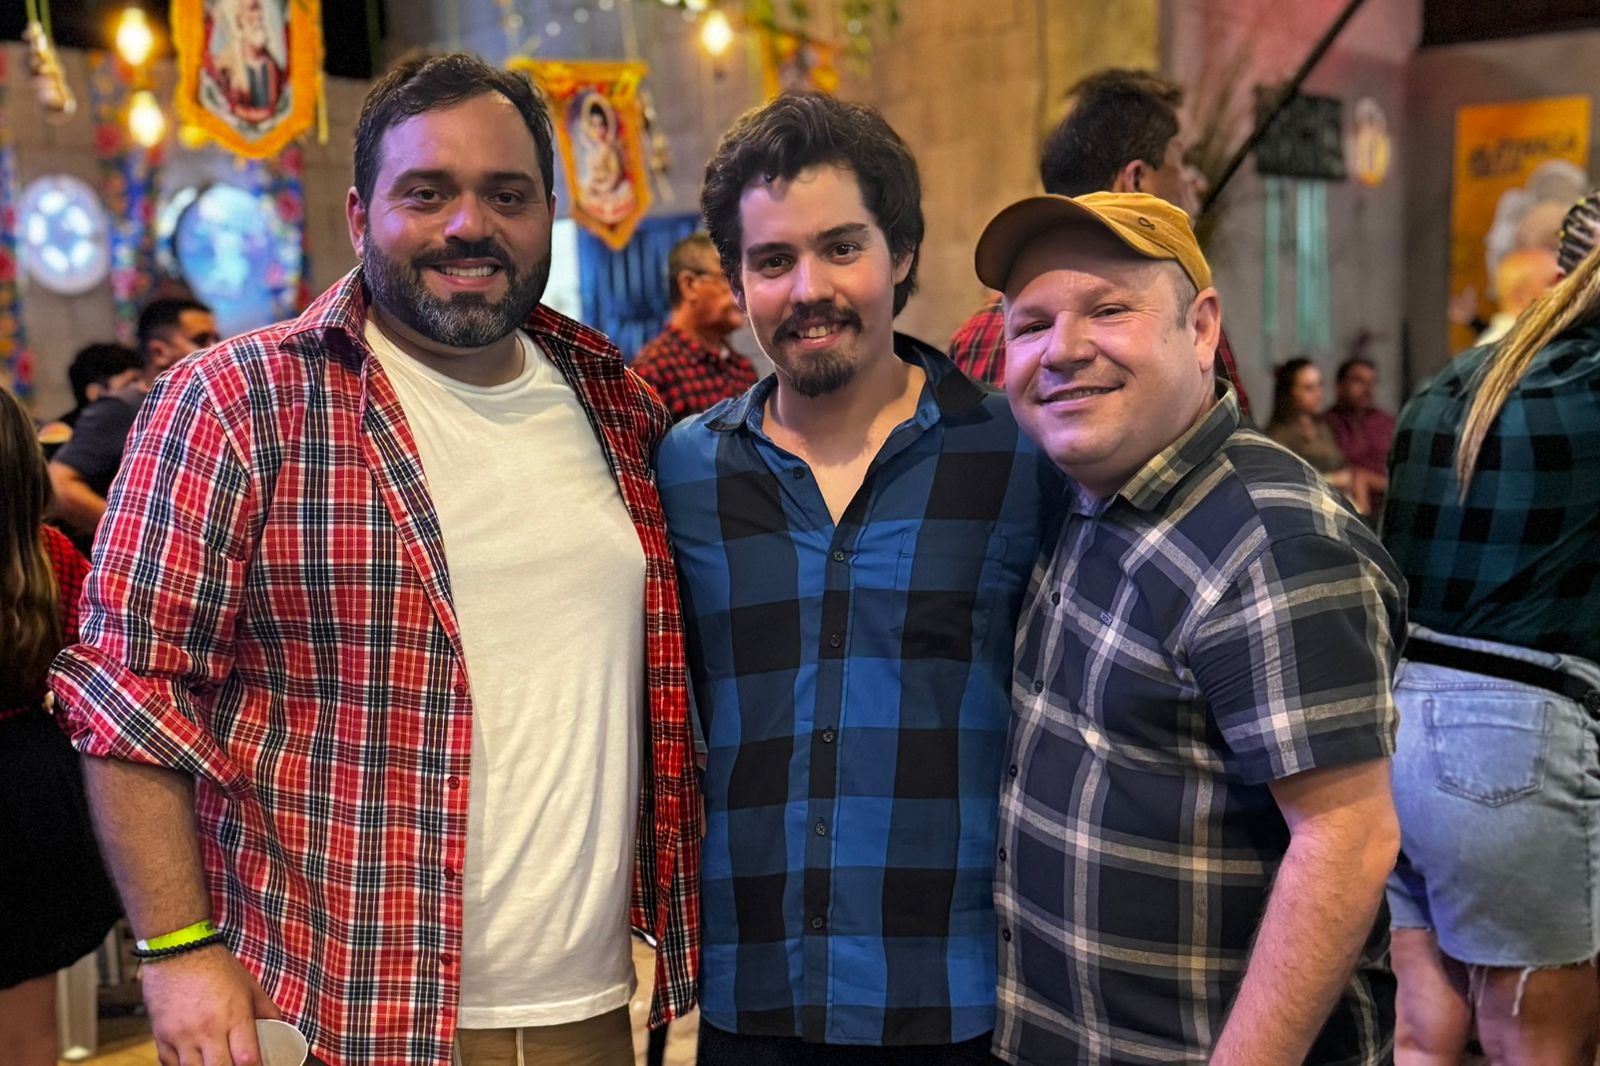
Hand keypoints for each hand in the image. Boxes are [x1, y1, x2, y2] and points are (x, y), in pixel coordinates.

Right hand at [140, 944, 281, 1065]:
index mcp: (234, 1015)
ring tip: (215, 1061)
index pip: (247, 1059)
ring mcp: (182, 1035)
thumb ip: (266, 1011)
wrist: (178, 951)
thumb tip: (281, 1030)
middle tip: (235, 1064)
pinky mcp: (161, 1037)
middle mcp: (208, 1029)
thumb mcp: (250, 986)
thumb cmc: (217, 967)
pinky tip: (195, 1063)